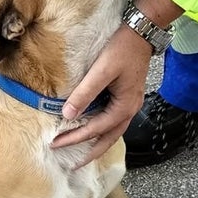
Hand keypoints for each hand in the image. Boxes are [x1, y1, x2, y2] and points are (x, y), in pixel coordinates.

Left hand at [51, 24, 153, 164]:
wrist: (140, 33)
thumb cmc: (122, 49)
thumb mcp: (102, 70)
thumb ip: (85, 93)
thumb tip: (68, 115)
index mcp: (124, 106)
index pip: (96, 129)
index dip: (75, 138)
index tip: (56, 143)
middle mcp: (129, 110)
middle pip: (108, 139)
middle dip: (89, 152)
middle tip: (71, 164)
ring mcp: (129, 105)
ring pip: (112, 132)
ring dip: (96, 144)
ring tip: (81, 154)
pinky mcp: (126, 98)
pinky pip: (113, 122)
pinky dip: (101, 131)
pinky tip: (92, 131)